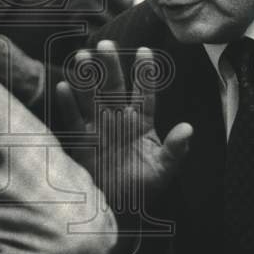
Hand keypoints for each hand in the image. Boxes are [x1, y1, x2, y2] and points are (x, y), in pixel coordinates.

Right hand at [56, 40, 192, 215]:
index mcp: (142, 123)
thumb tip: (188, 128)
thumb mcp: (163, 171)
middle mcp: (119, 120)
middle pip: (114, 89)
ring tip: (82, 56)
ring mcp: (99, 128)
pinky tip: (64, 87)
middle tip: (105, 44)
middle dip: (110, 67)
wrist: (118, 208)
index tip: (145, 51)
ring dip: (87, 79)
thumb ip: (175, 150)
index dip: (145, 74)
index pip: (144, 93)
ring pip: (92, 98)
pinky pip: (74, 120)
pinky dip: (69, 104)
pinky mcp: (82, 141)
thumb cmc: (143, 189)